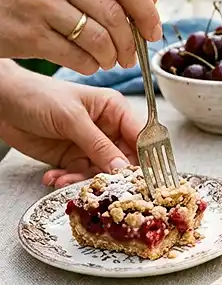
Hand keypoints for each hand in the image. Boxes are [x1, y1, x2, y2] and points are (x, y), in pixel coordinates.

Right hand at [0, 0, 161, 73]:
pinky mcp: (27, 32)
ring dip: (110, 56)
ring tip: (108, 60)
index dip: (147, 12)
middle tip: (130, 55)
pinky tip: (86, 63)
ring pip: (98, 38)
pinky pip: (74, 56)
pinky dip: (88, 65)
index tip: (153, 31)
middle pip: (115, 15)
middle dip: (130, 42)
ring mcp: (39, 1)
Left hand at [0, 61, 140, 187]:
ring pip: (100, 173)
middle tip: (101, 188)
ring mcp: (90, 145)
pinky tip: (53, 177)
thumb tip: (123, 169)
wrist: (5, 102)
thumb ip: (98, 145)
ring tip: (63, 180)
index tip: (142, 179)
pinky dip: (67, 181)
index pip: (140, 136)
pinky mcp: (72, 159)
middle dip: (111, 176)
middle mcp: (107, 129)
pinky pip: (79, 177)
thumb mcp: (72, 119)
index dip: (144, 158)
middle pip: (123, 160)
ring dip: (83, 181)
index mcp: (115, 110)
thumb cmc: (40, 96)